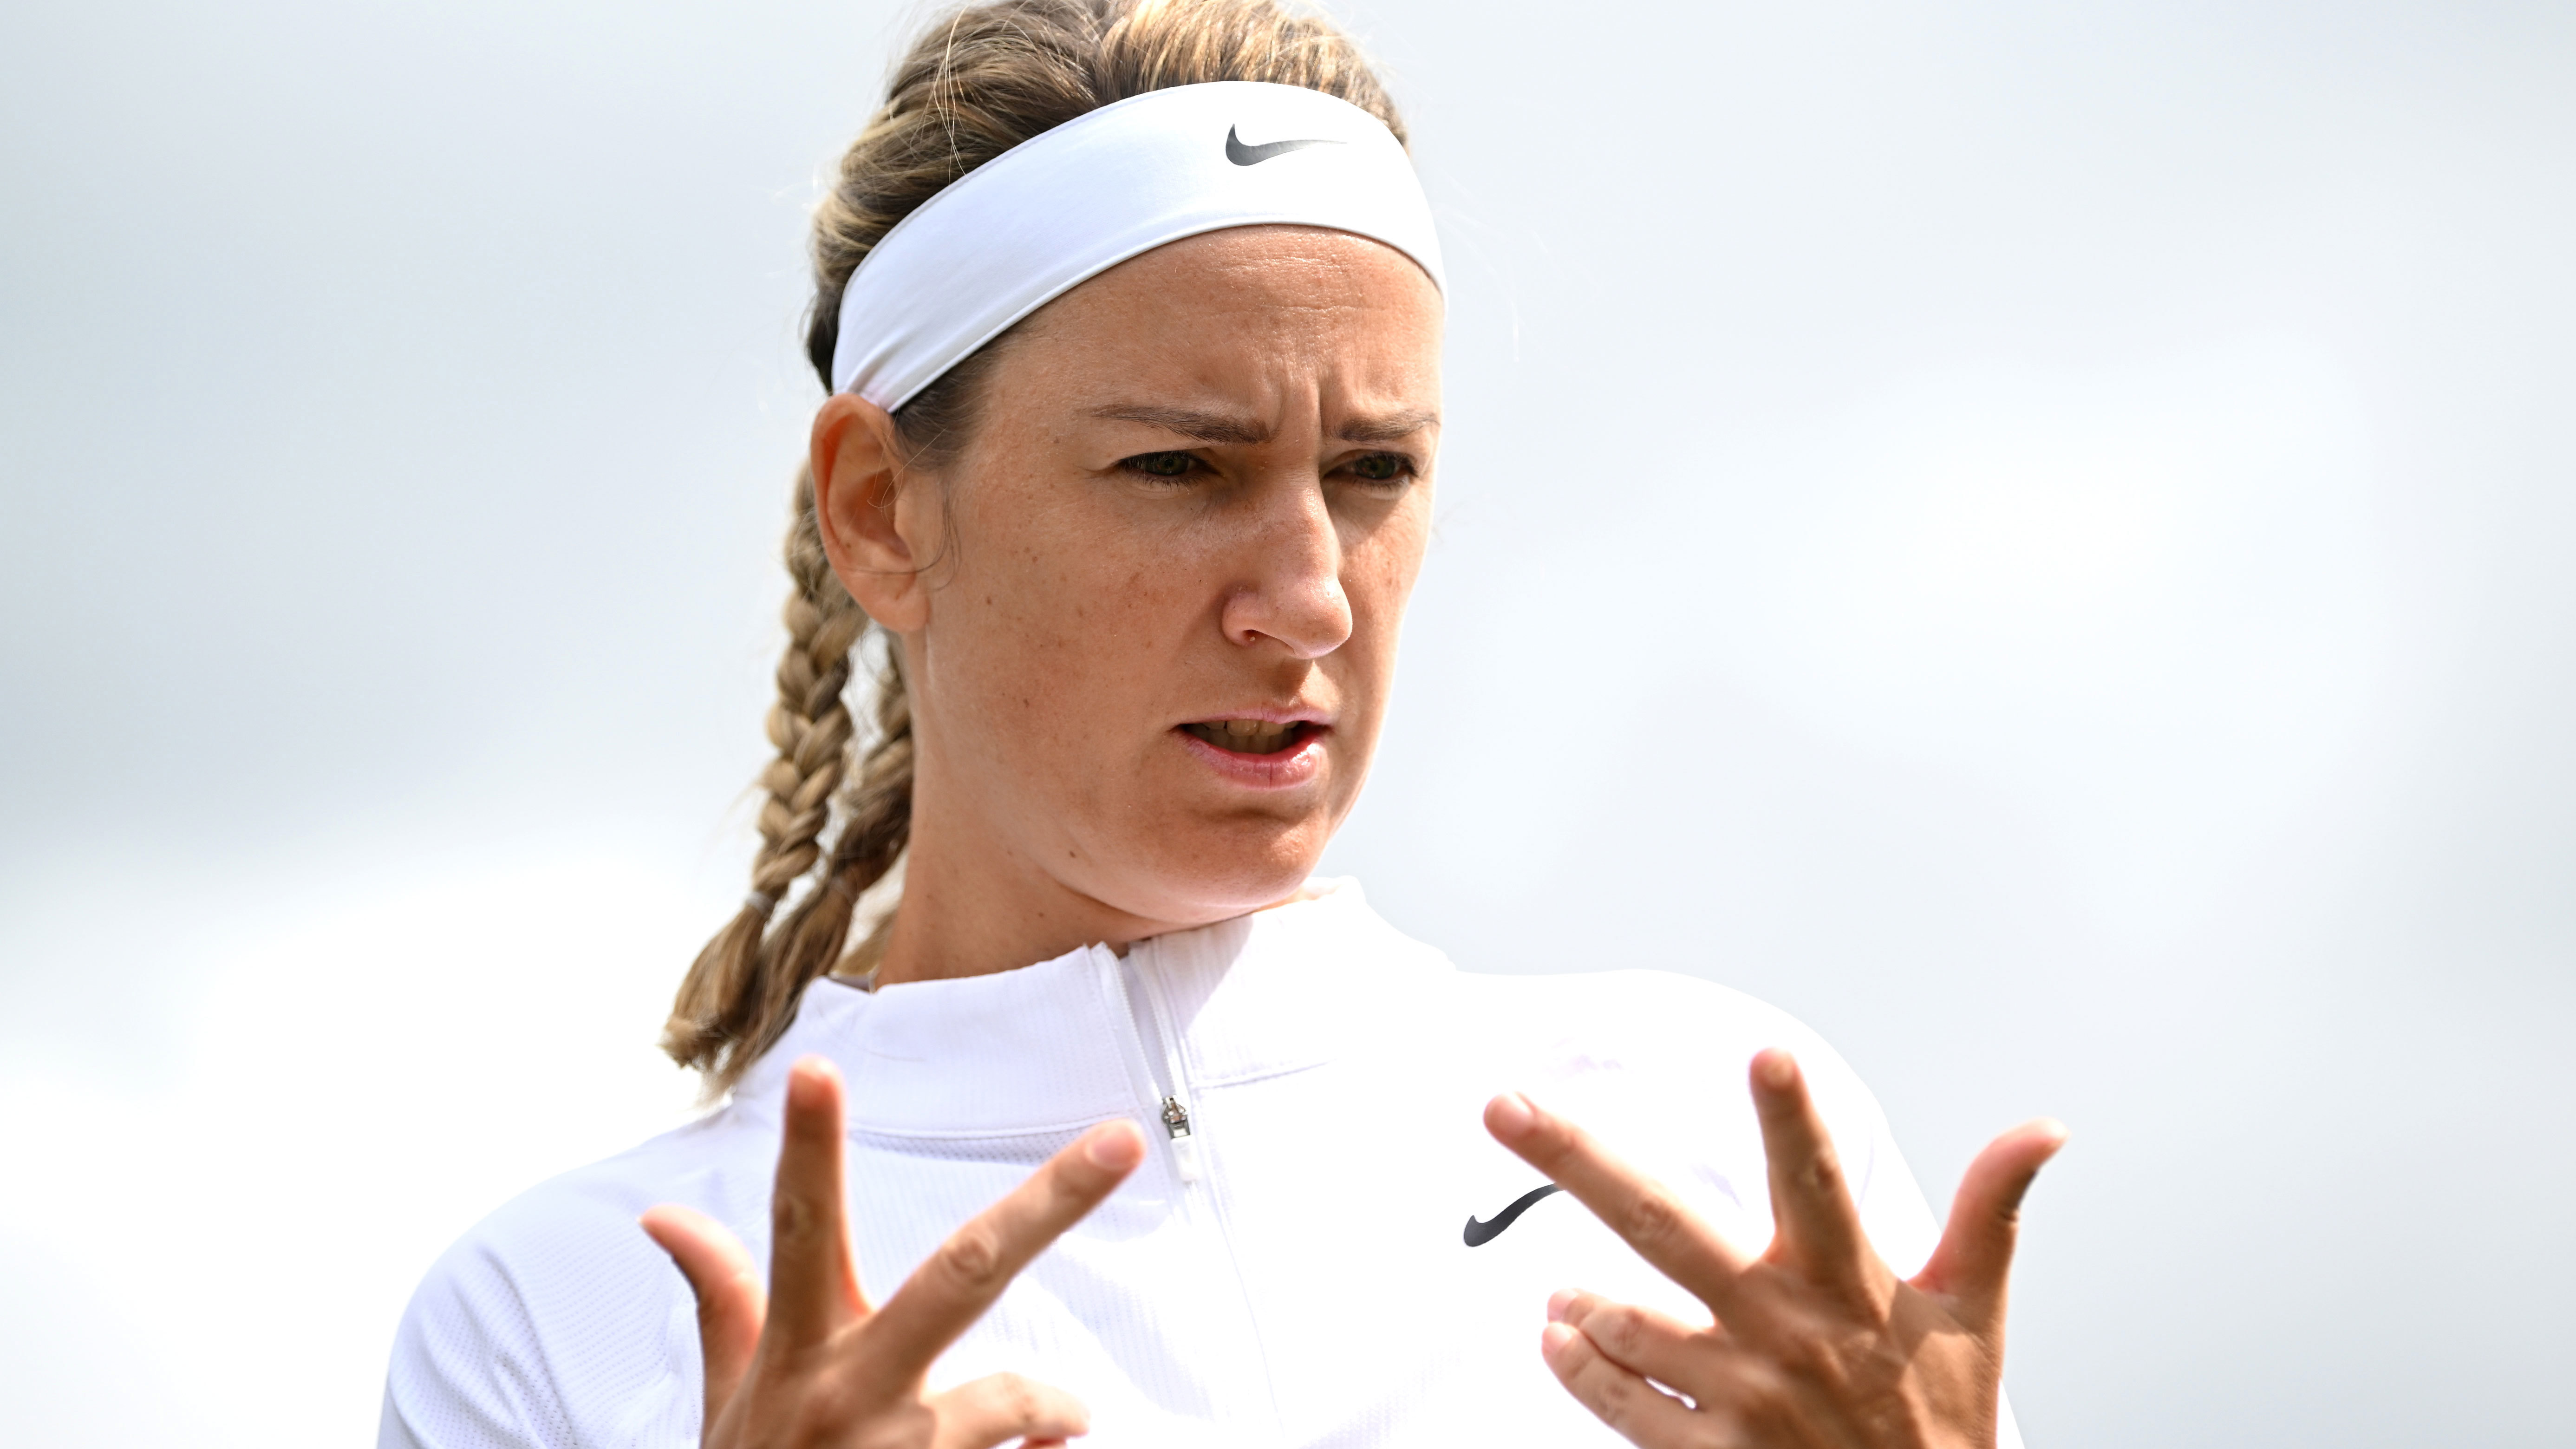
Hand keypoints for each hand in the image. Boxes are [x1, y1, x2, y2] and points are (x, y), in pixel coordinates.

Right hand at [642, 1056, 1145, 1448]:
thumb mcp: (731, 1397)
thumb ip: (721, 1299)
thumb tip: (663, 1214)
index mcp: (798, 1351)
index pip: (800, 1229)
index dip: (807, 1149)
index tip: (815, 1065)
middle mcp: (849, 1394)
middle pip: (961, 1274)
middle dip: (1050, 1202)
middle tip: (1125, 1136)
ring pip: (1012, 1402)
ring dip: (1053, 1408)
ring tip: (1066, 1420)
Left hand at [1484, 1049, 2065, 1448]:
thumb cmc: (1938, 1412)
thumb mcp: (1975, 1310)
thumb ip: (1992, 1209)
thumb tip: (2046, 1126)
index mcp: (1848, 1280)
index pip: (1822, 1181)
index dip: (1795, 1120)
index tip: (1767, 1053)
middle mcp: (1784, 1328)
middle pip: (1663, 1221)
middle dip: (1575, 1156)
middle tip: (1502, 1101)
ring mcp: (1739, 1394)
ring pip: (1622, 1319)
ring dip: (1578, 1300)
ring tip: (1561, 1289)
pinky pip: (1616, 1398)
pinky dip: (1578, 1362)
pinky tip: (1561, 1335)